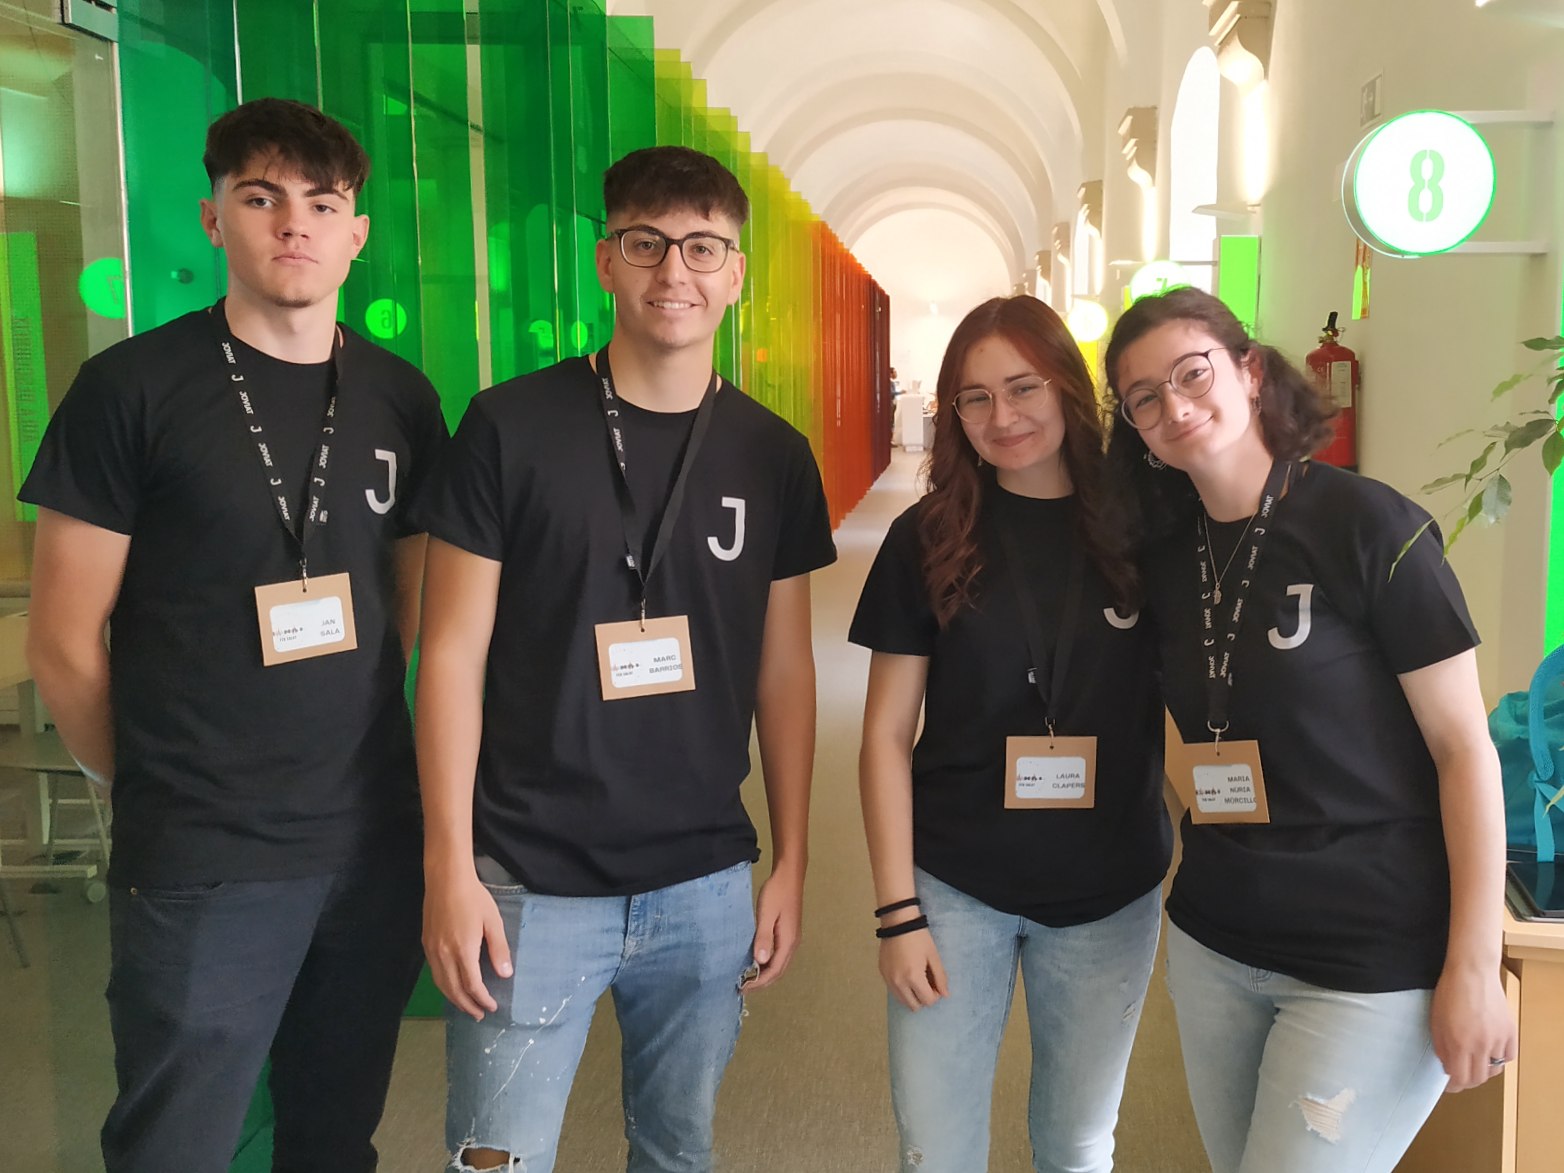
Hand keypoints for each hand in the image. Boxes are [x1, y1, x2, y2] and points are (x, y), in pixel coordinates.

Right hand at [423, 864, 511, 1020]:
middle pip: (454, 990)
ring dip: (454, 999)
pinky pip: (434, 973)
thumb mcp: (493, 922)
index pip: (472, 985)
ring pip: (441, 984)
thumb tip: (505, 975)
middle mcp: (444, 955)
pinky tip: (452, 987)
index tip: (492, 1007)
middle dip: (467, 1005)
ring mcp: (432, 950)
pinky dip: (444, 986)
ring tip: (467, 1007)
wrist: (446, 879)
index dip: (482, 999)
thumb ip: (499, 949)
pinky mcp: (426, 944)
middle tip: (479, 1015)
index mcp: (463, 950)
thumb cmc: (474, 898)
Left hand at [746, 864, 804, 989]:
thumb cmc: (776, 893)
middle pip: (779, 971)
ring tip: (748, 977)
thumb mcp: (766, 914)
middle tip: (743, 986)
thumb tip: (761, 961)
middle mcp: (793, 943)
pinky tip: (756, 960)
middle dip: (762, 982)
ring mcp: (792, 938)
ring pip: (779, 964)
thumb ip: (764, 937)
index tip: (743, 987)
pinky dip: (768, 963)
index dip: (759, 982)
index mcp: (788, 941)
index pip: (774, 970)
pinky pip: (779, 955)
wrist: (789, 875)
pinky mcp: (788, 932)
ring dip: (765, 973)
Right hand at [878, 920, 948, 1010]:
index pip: (927, 1001)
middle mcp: (898, 982)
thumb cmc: (919, 938)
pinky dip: (902, 988)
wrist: (898, 923)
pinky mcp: (882, 974)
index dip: (935, 995)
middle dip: (923, 998)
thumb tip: (945, 994)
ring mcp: (888, 979)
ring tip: (916, 978)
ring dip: (911, 995)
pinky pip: (894, 990)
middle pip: (913, 1006)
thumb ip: (940, 978)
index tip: (935, 983)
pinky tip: (906, 973)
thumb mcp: (933, 957)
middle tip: (926, 983)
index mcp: (913, 977)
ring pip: (902, 1001)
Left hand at [1430, 964, 1515, 1091]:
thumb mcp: (1436, 1021)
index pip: (1460, 1079)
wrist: (1472, 972)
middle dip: (1467, 1081)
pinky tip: (1490, 1054)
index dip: (1453, 1086)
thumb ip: (1441, 1047)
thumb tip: (1447, 1066)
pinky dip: (1499, 1060)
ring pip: (1494, 1070)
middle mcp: (1481, 1046)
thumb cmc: (1449, 993)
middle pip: (1478, 1079)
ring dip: (1483, 1071)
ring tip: (1474, 1064)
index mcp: (1459, 1044)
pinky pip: (1508, 1057)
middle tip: (1460, 1076)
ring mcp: (1498, 1040)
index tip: (1449, 1085)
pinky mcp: (1510, 1032)